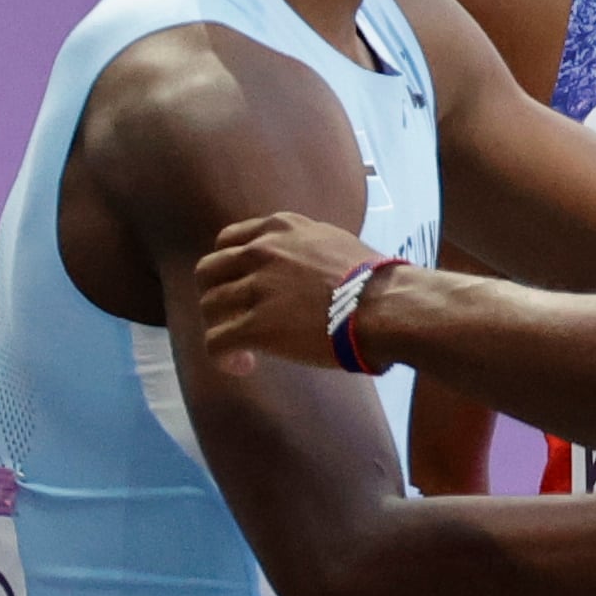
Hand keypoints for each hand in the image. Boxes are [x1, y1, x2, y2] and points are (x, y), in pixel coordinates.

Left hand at [196, 212, 382, 376]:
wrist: (387, 305)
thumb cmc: (377, 281)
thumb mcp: (334, 242)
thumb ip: (306, 249)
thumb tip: (306, 270)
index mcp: (280, 229)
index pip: (228, 241)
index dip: (228, 269)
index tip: (241, 288)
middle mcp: (261, 251)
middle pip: (208, 271)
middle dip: (215, 297)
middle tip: (233, 319)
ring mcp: (256, 288)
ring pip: (209, 307)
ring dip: (220, 329)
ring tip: (243, 351)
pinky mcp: (256, 326)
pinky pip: (217, 342)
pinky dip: (223, 357)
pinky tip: (243, 366)